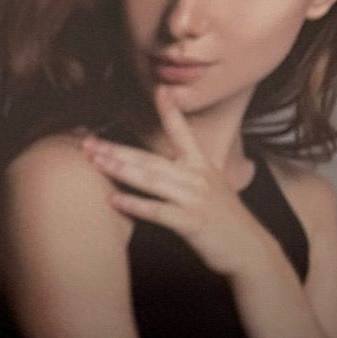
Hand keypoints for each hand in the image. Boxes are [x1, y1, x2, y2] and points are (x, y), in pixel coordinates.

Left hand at [81, 86, 279, 281]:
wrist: (248, 248)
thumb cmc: (222, 222)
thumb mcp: (208, 190)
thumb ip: (184, 177)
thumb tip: (155, 171)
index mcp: (201, 166)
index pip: (182, 133)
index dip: (170, 111)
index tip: (159, 89)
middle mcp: (197, 177)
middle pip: (150, 159)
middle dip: (117, 150)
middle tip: (88, 142)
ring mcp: (194, 198)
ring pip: (152, 180)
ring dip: (121, 170)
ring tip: (95, 163)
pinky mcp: (191, 221)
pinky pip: (158, 211)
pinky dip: (136, 205)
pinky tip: (114, 200)